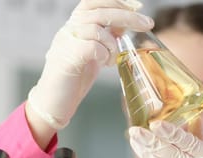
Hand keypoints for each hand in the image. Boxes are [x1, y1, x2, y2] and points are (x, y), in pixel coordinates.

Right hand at [27, 0, 153, 129]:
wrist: (54, 103)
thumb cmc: (75, 79)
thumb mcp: (94, 53)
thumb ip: (105, 38)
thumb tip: (124, 25)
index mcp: (75, 25)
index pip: (94, 1)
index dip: (117, 1)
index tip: (138, 6)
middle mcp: (68, 29)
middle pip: (100, 11)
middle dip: (127, 16)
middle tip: (147, 24)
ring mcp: (65, 42)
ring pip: (96, 28)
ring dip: (113, 43)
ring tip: (113, 59)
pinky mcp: (66, 58)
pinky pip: (92, 46)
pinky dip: (104, 54)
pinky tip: (105, 64)